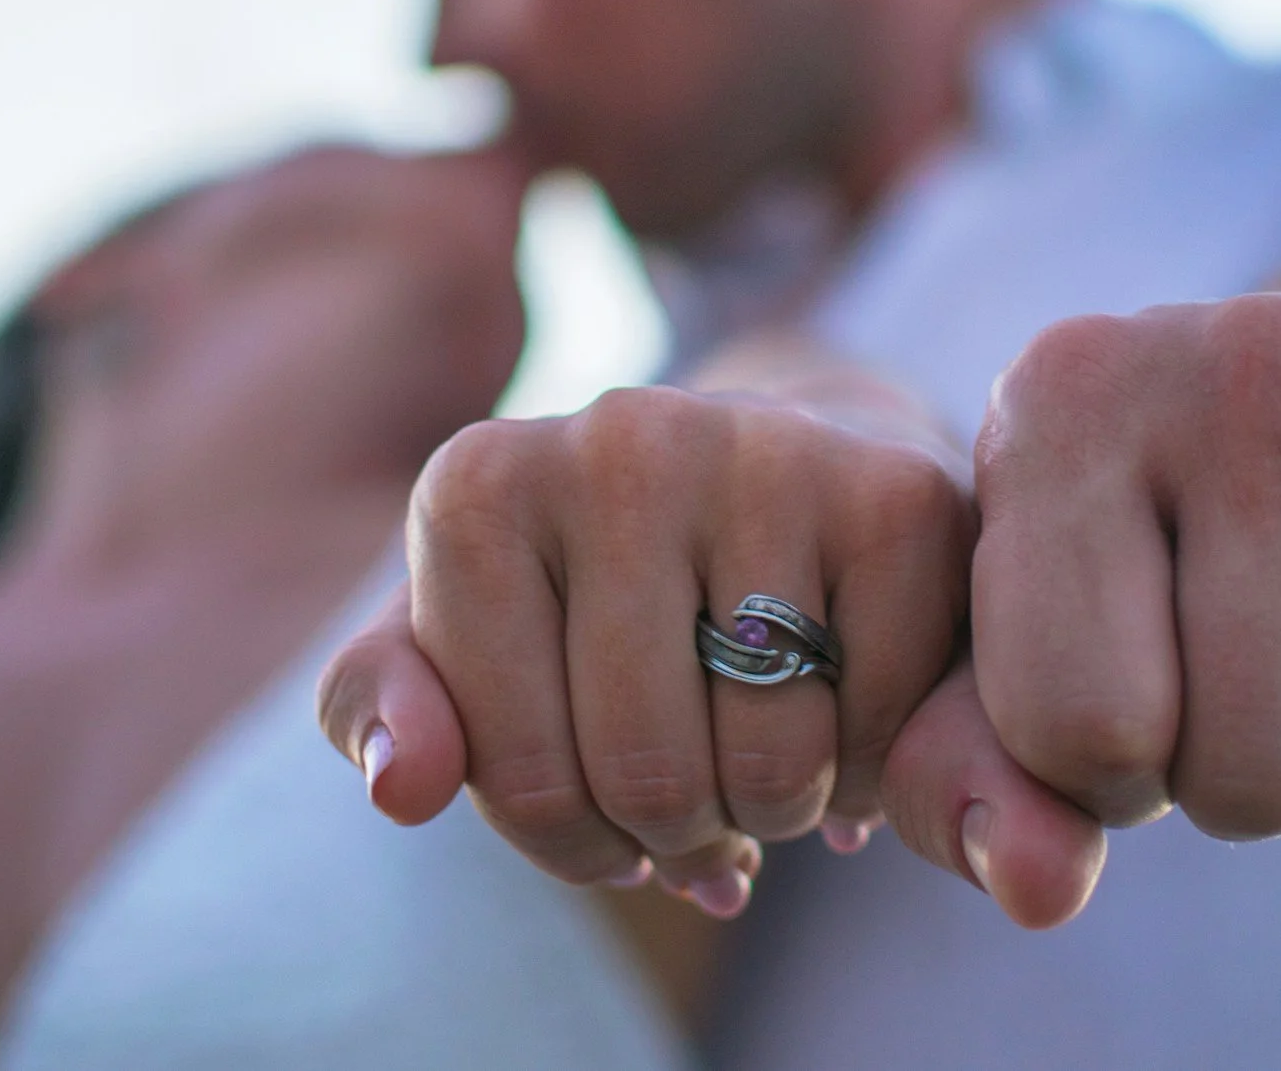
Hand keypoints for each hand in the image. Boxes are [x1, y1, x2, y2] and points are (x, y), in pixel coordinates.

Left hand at [317, 382, 974, 915]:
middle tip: (696, 795)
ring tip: (764, 753)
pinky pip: (881, 726)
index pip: (520, 778)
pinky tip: (844, 709)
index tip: (596, 805)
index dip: (572, 842)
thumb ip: (384, 707)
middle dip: (678, 832)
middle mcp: (617, 439)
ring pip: (772, 762)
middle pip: (648, 773)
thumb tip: (403, 789)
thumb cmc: (591, 590)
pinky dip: (870, 766)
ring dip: (778, 811)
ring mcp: (764, 451)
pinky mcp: (895, 492)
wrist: (775, 473)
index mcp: (477, 485)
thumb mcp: (459, 641)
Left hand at [884, 290, 1280, 883]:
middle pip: (1249, 769)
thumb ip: (967, 766)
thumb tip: (1030, 886)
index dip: (1107, 767)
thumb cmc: (1152, 540)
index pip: (1076, 725)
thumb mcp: (1018, 617)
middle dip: (1246, 783)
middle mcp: (1244, 364)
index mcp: (1069, 395)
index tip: (1130, 691)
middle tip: (1252, 678)